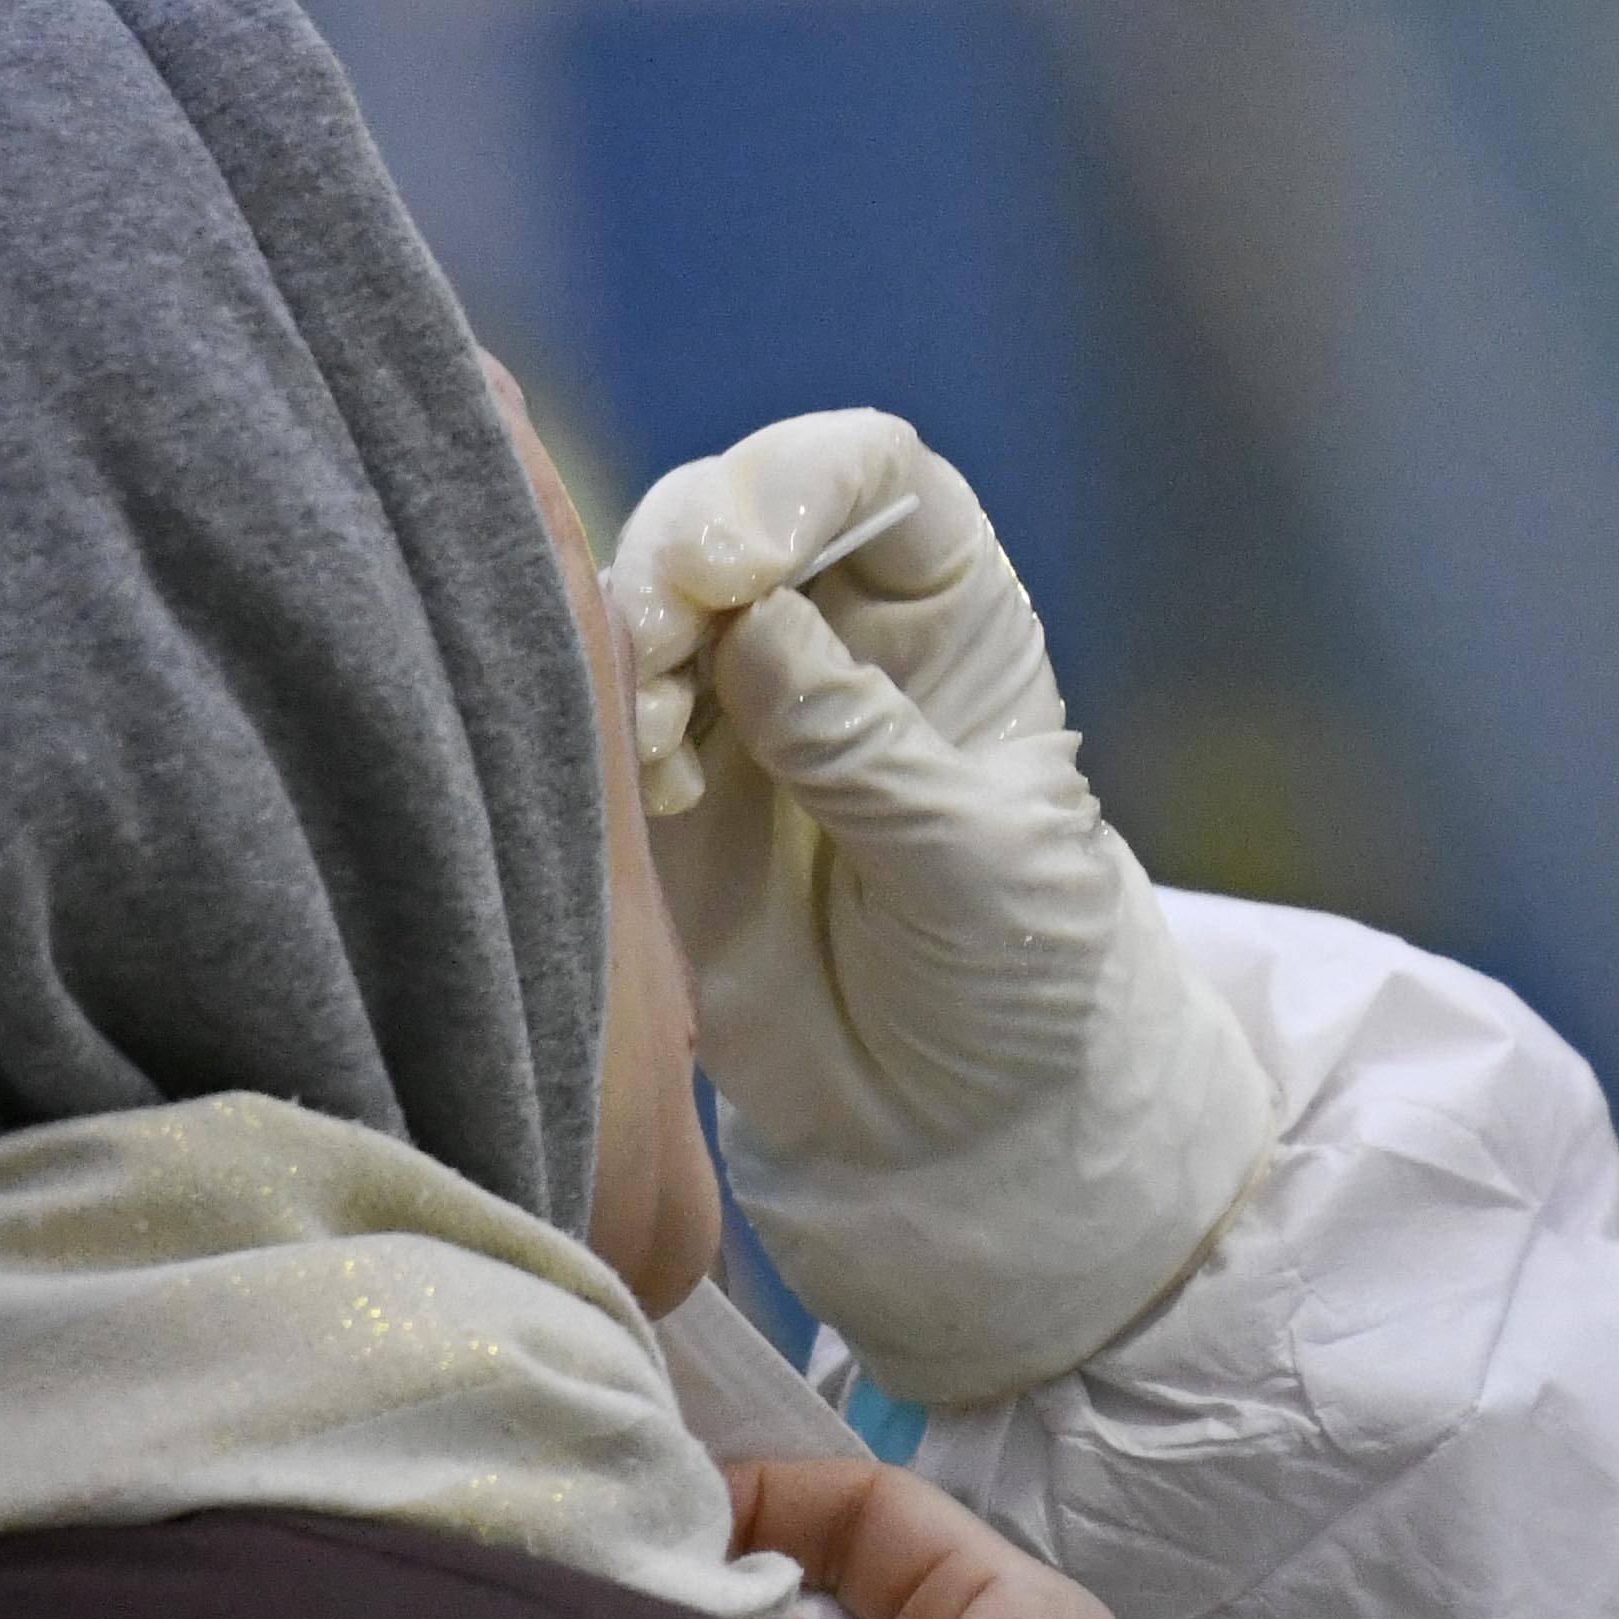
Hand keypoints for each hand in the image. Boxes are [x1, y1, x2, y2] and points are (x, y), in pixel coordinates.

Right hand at [606, 413, 1273, 1409]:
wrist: (963, 1145)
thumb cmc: (1022, 992)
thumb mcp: (975, 868)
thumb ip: (866, 746)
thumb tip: (755, 625)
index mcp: (951, 614)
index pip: (876, 474)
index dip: (801, 479)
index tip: (744, 554)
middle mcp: (838, 632)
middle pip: (732, 514)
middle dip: (682, 556)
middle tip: (666, 641)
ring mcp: (736, 708)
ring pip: (643, 602)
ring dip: (630, 642)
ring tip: (663, 744)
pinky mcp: (658, 795)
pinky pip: (596, 712)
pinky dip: (600, 723)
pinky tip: (648, 786)